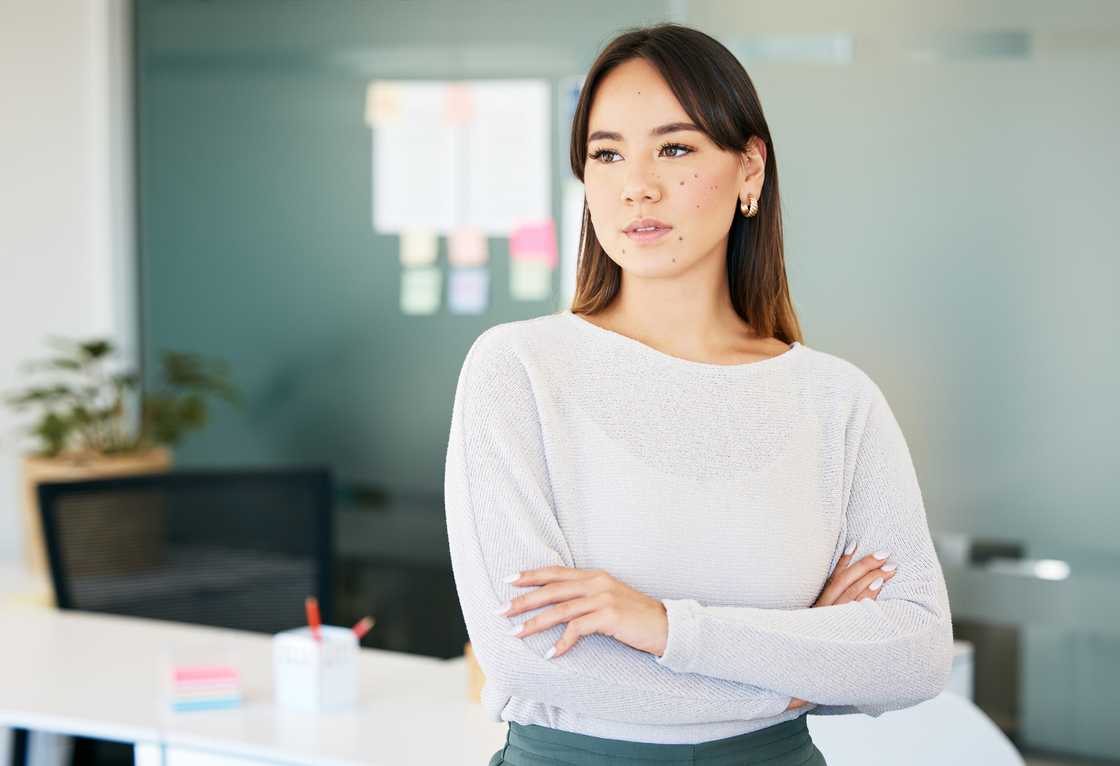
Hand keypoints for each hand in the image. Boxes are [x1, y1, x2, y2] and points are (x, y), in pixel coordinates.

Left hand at [497, 567, 668, 657]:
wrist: (666, 626)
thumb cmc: (634, 617)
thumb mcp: (607, 599)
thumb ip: (585, 597)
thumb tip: (556, 605)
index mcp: (593, 575)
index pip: (555, 572)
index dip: (531, 575)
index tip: (508, 579)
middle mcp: (596, 582)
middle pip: (551, 589)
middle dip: (523, 600)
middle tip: (500, 610)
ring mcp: (602, 598)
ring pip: (560, 609)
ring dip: (535, 623)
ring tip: (516, 633)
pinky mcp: (609, 616)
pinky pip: (578, 629)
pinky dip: (562, 642)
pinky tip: (551, 654)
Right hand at [785, 543, 898, 710]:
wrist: (795, 674)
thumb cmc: (805, 650)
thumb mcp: (809, 627)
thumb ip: (823, 612)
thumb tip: (837, 599)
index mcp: (815, 605)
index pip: (832, 577)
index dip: (843, 559)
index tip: (856, 543)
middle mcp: (822, 611)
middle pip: (845, 581)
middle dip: (865, 565)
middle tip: (885, 554)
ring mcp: (831, 622)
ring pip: (853, 594)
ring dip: (872, 578)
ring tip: (889, 569)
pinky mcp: (840, 634)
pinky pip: (856, 612)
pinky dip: (867, 598)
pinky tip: (879, 588)